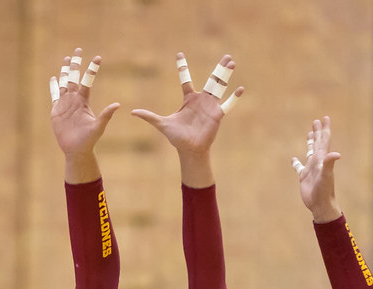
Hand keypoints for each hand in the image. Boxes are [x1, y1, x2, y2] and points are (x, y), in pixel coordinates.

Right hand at [50, 48, 118, 181]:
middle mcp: (74, 99)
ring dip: (65, 71)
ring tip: (66, 58)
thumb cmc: (89, 140)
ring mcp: (65, 104)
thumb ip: (106, 115)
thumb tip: (117, 105)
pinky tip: (54, 77)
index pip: (87, 81)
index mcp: (84, 101)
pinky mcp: (56, 110)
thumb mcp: (98, 127)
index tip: (98, 57)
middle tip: (78, 50)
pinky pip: (54, 95)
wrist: (76, 150)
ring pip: (64, 83)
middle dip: (75, 64)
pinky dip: (53, 86)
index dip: (92, 69)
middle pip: (73, 77)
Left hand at [131, 53, 242, 186]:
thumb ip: (149, 116)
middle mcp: (201, 100)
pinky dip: (233, 98)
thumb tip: (132, 112)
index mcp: (188, 99)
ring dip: (226, 75)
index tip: (179, 54)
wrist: (189, 149)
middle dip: (219, 68)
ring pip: (219, 87)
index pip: (185, 79)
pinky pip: (227, 104)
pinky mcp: (217, 115)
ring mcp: (210, 106)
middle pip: (211, 79)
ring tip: (231, 62)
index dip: (182, 67)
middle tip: (226, 56)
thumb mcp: (162, 124)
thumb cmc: (177, 138)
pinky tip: (240, 89)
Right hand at [292, 116, 341, 222]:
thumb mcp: (326, 176)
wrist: (320, 205)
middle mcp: (317, 162)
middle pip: (318, 143)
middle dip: (318, 132)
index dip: (324, 129)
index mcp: (321, 159)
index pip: (324, 141)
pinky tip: (293, 159)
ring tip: (310, 134)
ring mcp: (310, 169)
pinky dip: (296, 162)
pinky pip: (299, 167)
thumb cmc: (324, 191)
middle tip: (317, 121)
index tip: (325, 118)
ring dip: (310, 143)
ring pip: (310, 152)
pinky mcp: (304, 177)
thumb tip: (336, 154)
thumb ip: (329, 163)